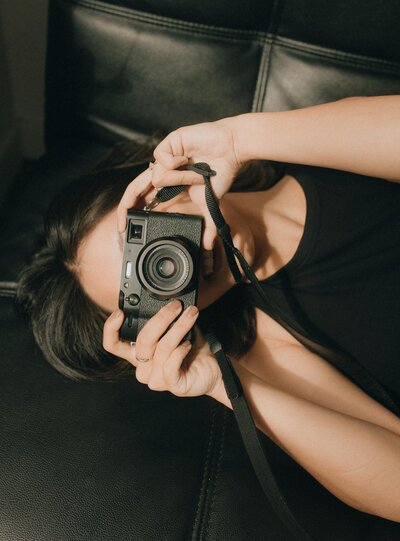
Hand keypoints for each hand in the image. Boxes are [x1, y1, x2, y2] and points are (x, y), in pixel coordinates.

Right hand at [103, 301, 222, 397]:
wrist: (212, 370)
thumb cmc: (192, 350)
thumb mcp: (176, 330)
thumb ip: (166, 320)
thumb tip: (168, 301)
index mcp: (138, 353)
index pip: (113, 345)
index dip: (110, 329)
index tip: (120, 313)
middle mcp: (143, 366)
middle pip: (142, 341)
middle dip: (161, 318)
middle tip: (176, 306)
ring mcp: (155, 378)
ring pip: (161, 348)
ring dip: (179, 328)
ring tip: (191, 315)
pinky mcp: (171, 384)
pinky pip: (171, 364)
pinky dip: (181, 350)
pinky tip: (188, 344)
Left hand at [117, 118, 240, 249]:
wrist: (230, 149)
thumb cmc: (220, 172)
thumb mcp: (209, 205)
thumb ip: (207, 225)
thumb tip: (208, 245)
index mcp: (168, 186)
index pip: (143, 198)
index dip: (132, 210)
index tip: (124, 228)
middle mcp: (163, 171)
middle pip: (135, 188)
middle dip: (128, 204)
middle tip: (122, 222)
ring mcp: (164, 158)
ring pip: (156, 176)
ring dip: (180, 179)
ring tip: (196, 175)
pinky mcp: (168, 144)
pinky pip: (160, 158)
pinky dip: (176, 163)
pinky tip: (187, 159)